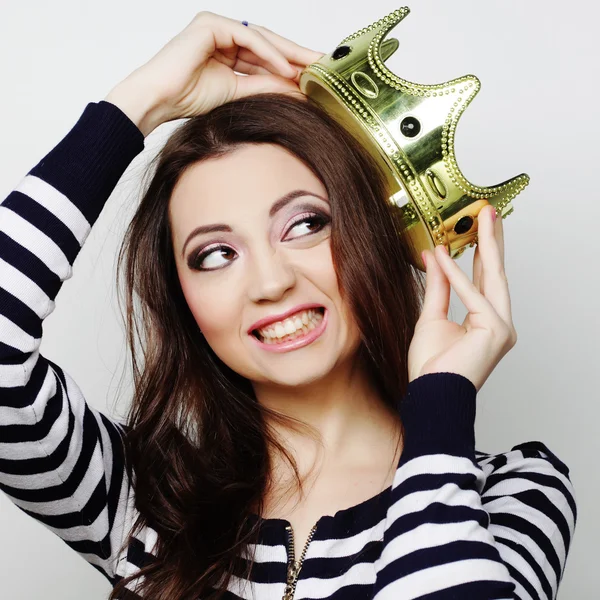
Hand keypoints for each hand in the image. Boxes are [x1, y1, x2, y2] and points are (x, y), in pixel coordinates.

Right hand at [104, 11, 323, 135]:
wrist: (159, 99)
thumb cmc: (187, 98)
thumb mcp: (237, 93)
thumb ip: (264, 86)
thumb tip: (295, 90)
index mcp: (228, 49)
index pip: (266, 54)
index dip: (291, 63)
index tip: (314, 75)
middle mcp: (224, 34)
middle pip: (268, 42)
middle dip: (296, 54)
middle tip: (322, 65)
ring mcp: (217, 26)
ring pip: (262, 38)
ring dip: (288, 53)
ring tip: (310, 68)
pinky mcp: (211, 24)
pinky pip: (248, 38)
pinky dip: (269, 53)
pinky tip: (287, 68)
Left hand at [407, 205, 517, 391]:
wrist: (430, 393)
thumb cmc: (432, 365)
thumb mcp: (431, 316)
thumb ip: (437, 286)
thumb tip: (433, 255)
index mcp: (486, 320)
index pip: (484, 280)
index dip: (481, 252)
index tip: (478, 228)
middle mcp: (499, 322)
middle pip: (495, 274)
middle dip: (492, 241)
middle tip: (488, 212)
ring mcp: (502, 327)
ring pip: (493, 278)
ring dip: (487, 245)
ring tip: (483, 218)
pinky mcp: (496, 330)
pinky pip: (473, 296)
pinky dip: (456, 275)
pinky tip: (444, 255)